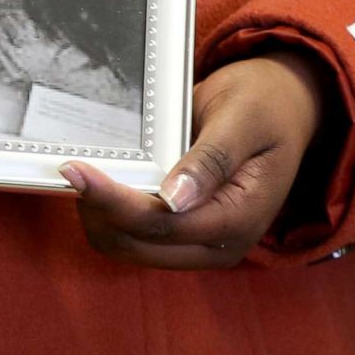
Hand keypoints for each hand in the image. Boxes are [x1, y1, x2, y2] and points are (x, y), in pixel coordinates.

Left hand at [58, 49, 325, 268]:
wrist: (282, 110)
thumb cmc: (264, 107)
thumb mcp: (243, 120)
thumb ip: (211, 160)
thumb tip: (174, 199)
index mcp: (240, 218)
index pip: (161, 224)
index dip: (112, 200)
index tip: (74, 170)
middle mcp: (219, 245)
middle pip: (137, 244)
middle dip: (99, 211)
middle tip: (72, 168)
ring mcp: (200, 245)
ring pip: (128, 247)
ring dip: (100, 216)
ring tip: (84, 174)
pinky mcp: (183, 236)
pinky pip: (134, 237)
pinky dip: (111, 215)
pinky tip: (101, 183)